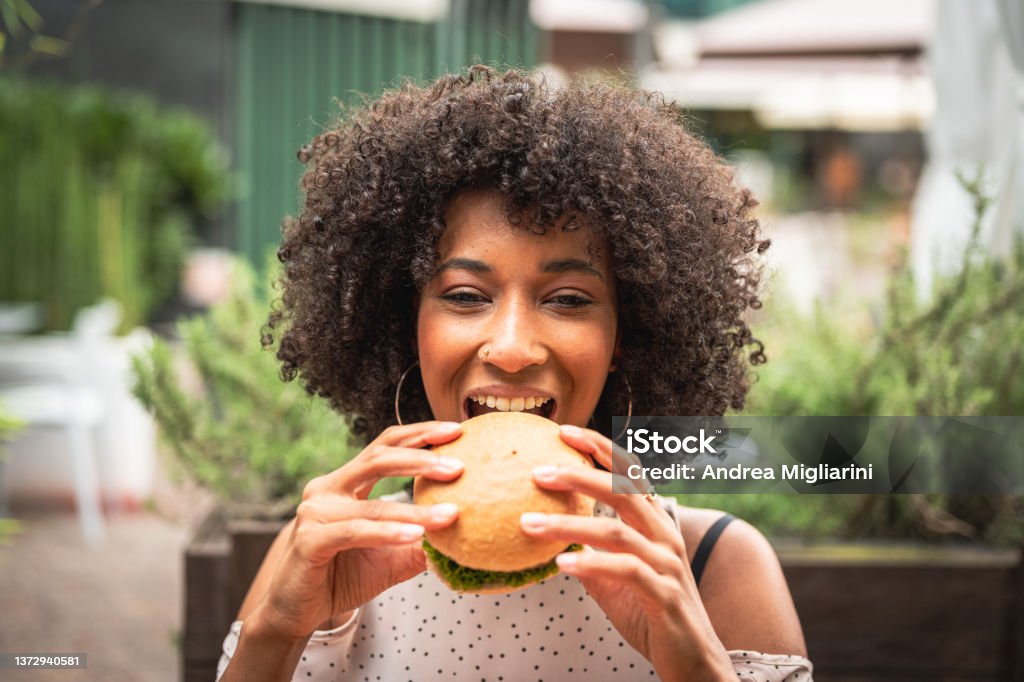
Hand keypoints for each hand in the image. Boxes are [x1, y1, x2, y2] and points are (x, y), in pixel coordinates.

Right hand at [251, 421, 464, 640]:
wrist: (297, 612)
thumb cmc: (341, 577)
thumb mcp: (392, 556)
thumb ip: (423, 541)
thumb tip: (467, 533)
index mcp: (346, 482)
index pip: (385, 445)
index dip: (419, 434)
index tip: (456, 430)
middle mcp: (328, 489)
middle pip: (378, 459)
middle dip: (421, 458)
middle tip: (458, 467)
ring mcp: (315, 512)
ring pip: (373, 504)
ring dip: (415, 510)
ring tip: (451, 514)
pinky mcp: (309, 540)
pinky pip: (356, 531)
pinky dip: (387, 533)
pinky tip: (415, 535)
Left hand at [520, 425, 733, 681]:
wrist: (693, 662)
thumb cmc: (653, 616)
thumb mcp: (615, 582)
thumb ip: (592, 558)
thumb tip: (556, 544)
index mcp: (654, 525)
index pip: (629, 474)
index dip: (599, 448)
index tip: (564, 432)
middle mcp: (663, 537)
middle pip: (622, 492)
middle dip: (579, 476)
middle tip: (537, 472)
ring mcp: (667, 564)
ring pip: (615, 532)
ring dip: (569, 526)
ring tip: (529, 524)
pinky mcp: (664, 595)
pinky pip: (626, 572)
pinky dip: (591, 565)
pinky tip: (562, 565)